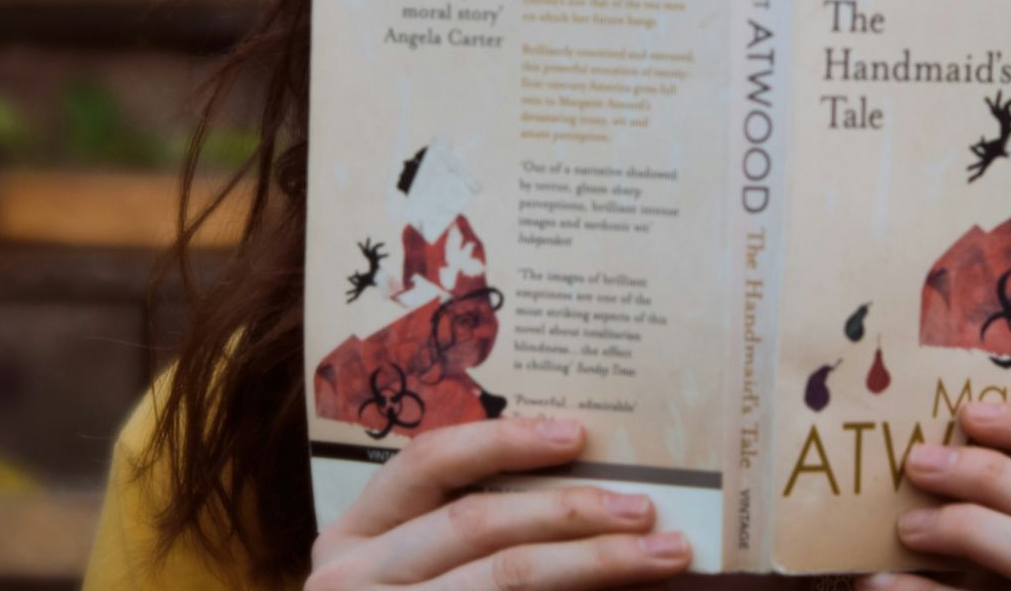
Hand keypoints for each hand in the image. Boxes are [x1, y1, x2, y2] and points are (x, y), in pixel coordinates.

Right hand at [307, 417, 692, 588]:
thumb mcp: (416, 570)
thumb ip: (479, 530)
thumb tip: (593, 494)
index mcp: (354, 537)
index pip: (427, 464)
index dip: (501, 440)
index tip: (576, 434)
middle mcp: (349, 580)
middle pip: (476, 523)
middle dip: (570, 512)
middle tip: (644, 509)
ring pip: (504, 578)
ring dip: (594, 563)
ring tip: (661, 555)